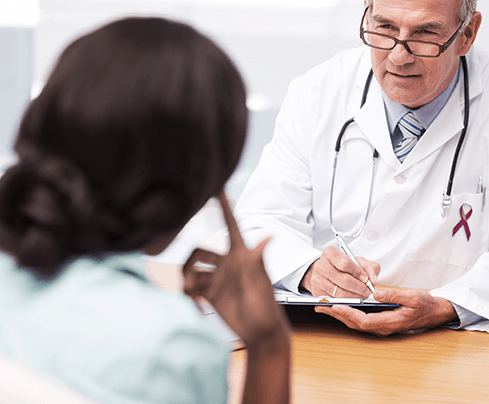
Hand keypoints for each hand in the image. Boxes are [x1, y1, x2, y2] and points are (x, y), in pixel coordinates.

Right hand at [182, 191, 289, 348]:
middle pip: (199, 251)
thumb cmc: (265, 307)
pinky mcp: (211, 292)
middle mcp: (227, 263)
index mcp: (241, 254)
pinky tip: (195, 305)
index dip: (224, 205)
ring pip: (192, 268)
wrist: (260, 334)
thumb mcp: (261, 283)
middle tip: (189, 282)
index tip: (216, 186)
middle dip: (190, 263)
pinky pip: (191, 286)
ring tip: (192, 295)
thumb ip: (258, 260)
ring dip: (187, 279)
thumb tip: (269, 235)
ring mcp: (218, 277)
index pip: (230, 224)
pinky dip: (189, 294)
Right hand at [300, 246, 379, 298]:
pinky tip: (353, 299)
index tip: (366, 279)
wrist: (327, 273)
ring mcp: (317, 280)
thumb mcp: (358, 261)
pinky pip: (335, 301)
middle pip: (343, 280)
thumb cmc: (343, 266)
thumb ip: (370, 268)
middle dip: (359, 287)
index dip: (358, 272)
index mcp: (330, 253)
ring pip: (339, 293)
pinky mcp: (317, 293)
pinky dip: (346, 302)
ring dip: (354, 296)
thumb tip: (374, 281)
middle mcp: (321, 266)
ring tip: (362, 295)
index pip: (345, 263)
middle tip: (367, 291)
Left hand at [315, 287, 458, 335]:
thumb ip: (393, 295)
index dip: (347, 313)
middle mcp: (383, 327)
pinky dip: (347, 313)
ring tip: (324, 305)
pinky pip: (359, 320)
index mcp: (390, 322)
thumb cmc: (425, 305)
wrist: (435, 312)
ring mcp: (381, 326)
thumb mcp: (412, 296)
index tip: (334, 306)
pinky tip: (338, 306)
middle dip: (337, 314)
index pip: (363, 320)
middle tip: (321, 305)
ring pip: (355, 322)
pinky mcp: (379, 322)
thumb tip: (376, 293)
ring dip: (339, 314)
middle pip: (355, 323)